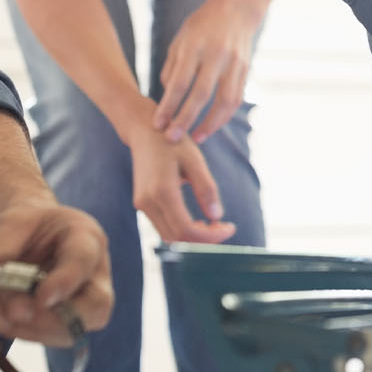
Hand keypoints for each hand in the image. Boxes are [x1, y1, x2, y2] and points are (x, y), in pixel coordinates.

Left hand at [0, 200, 112, 346]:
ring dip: (28, 329)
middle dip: (54, 319)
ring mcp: (81, 302)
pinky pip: (47, 336)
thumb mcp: (10, 223)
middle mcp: (92, 274)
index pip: (83, 261)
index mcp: (86, 237)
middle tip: (15, 313)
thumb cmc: (27, 226)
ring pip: (71, 330)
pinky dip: (16, 331)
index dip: (66, 282)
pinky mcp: (62, 322)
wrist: (26, 239)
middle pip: (96, 307)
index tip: (41, 300)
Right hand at [127, 125, 235, 243]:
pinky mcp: (142, 204)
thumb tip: (217, 216)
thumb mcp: (195, 161)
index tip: (230, 228)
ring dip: (193, 237)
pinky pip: (163, 227)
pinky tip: (199, 222)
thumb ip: (206, 189)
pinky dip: (182, 230)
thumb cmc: (173, 143)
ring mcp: (142, 204)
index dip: (210, 236)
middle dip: (204, 239)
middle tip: (225, 228)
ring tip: (215, 225)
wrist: (145, 132)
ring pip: (169, 236)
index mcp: (161, 191)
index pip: (185, 229)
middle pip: (177, 238)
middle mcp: (147, 202)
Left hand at [151, 0, 262, 143]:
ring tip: (196, 138)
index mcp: (195, 46)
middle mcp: (216, 55)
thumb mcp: (180, 40)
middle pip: (201, 95)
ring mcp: (234, 63)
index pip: (180, 83)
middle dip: (185, 119)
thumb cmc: (201, 26)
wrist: (237, 9)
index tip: (157, 124)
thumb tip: (168, 97)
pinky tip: (212, 125)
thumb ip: (172, 68)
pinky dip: (224, 115)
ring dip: (211, 123)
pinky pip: (236, 98)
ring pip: (224, 101)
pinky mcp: (245, 69)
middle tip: (171, 138)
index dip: (168, 106)